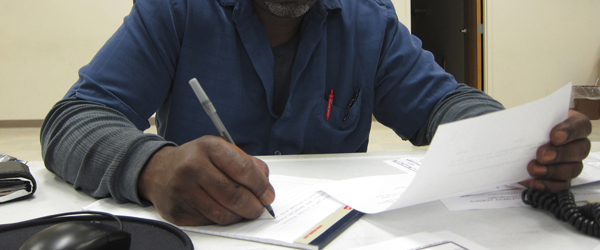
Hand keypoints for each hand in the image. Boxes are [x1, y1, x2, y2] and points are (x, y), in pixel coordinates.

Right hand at [137, 135, 274, 225]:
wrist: (159, 170)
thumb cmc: (195, 160)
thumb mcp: (221, 150)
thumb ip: (247, 164)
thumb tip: (265, 186)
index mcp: (209, 147)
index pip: (243, 170)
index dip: (260, 186)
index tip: (268, 196)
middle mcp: (194, 166)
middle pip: (234, 195)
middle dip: (253, 206)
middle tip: (259, 208)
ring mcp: (184, 190)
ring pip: (223, 213)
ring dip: (238, 216)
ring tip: (241, 211)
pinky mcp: (178, 210)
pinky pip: (209, 222)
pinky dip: (221, 220)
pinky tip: (221, 210)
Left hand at [522, 110, 591, 191]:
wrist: (519, 142)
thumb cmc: (529, 127)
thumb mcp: (530, 120)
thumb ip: (531, 119)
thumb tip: (520, 126)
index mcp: (573, 125)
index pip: (581, 126)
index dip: (571, 131)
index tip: (554, 136)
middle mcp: (577, 145)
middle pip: (580, 150)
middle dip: (561, 154)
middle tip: (542, 155)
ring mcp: (572, 163)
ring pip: (573, 169)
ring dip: (553, 171)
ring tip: (534, 169)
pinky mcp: (562, 179)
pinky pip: (561, 185)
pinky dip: (547, 185)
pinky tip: (534, 182)